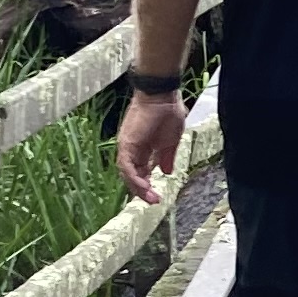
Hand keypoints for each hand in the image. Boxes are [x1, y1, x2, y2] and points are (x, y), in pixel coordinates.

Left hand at [116, 85, 186, 204]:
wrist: (162, 95)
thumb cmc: (168, 112)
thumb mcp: (171, 140)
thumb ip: (167, 157)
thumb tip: (166, 172)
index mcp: (142, 148)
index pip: (141, 171)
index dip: (147, 185)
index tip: (156, 196)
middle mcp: (132, 149)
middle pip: (133, 175)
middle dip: (143, 191)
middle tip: (154, 201)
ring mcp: (127, 147)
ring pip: (128, 174)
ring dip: (139, 188)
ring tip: (151, 198)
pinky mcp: (126, 144)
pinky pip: (127, 166)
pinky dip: (134, 178)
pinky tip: (145, 186)